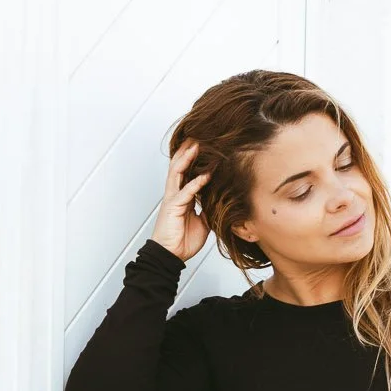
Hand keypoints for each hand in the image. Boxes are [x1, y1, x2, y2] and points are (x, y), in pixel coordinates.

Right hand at [150, 138, 211, 262]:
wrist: (171, 256)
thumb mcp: (203, 221)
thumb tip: (219, 200)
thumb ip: (208, 208)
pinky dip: (196, 182)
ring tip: (196, 144)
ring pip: (178, 172)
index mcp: (181, 196)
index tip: (202, 144)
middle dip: (187, 150)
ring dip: (187, 158)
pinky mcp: (173, 207)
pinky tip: (205, 175)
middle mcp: (175, 193)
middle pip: (179, 165)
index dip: (192, 157)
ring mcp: (173, 199)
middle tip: (197, 134)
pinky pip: (185, 192)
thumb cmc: (182, 240)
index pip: (186, 171)